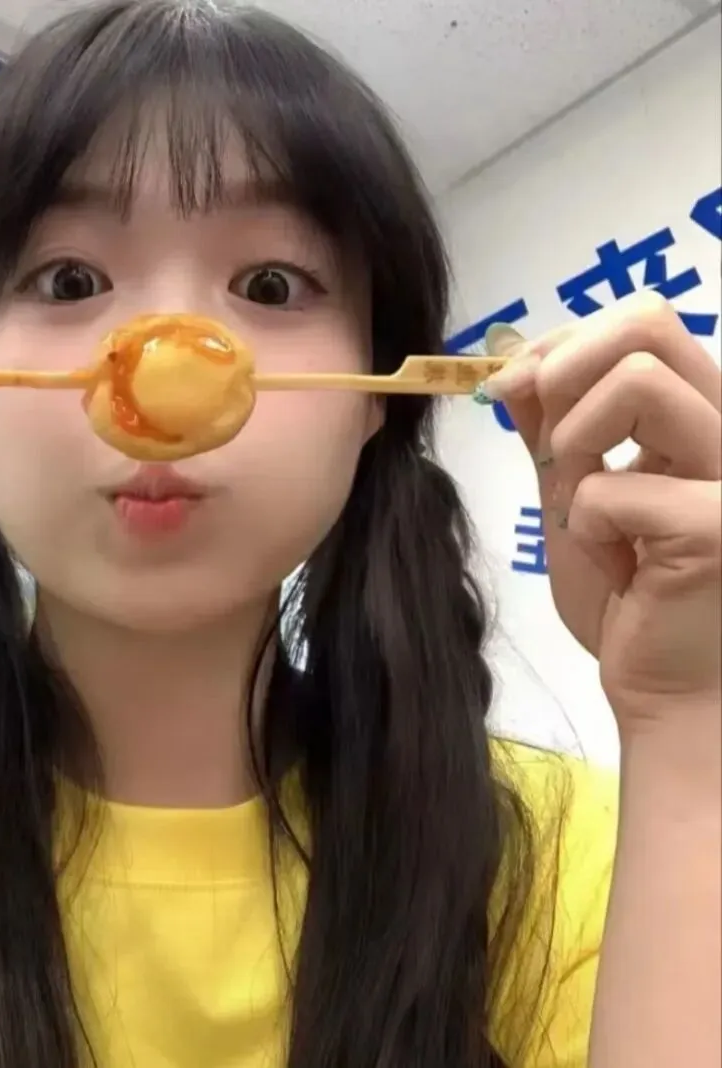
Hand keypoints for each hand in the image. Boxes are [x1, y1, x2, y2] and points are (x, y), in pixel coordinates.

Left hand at [481, 292, 720, 734]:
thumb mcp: (573, 494)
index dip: (561, 344)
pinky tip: (618, 569)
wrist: (664, 688)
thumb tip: (513, 357)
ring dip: (575, 446)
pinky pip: (609, 487)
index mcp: (704, 415)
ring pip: (638, 381)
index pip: (643, 322)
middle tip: (549, 444)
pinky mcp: (720, 524)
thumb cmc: (626, 596)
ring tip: (586, 510)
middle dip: (564, 372)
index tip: (510, 387)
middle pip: (649, 324)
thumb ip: (551, 426)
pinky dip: (586, 527)